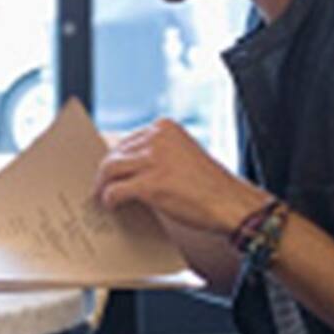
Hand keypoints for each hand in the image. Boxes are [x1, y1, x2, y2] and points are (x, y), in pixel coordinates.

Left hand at [95, 118, 266, 235]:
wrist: (233, 204)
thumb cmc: (210, 185)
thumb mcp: (182, 154)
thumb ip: (157, 153)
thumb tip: (124, 166)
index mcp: (164, 127)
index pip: (126, 141)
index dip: (116, 159)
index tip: (109, 172)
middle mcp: (157, 138)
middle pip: (114, 154)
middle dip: (106, 174)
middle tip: (100, 188)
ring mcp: (153, 160)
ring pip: (110, 171)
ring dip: (103, 186)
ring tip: (103, 198)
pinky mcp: (150, 184)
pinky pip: (115, 191)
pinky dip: (109, 200)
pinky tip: (112, 206)